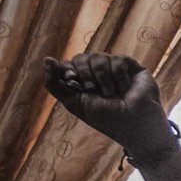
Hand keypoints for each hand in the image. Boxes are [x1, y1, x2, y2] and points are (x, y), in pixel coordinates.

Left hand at [45, 52, 174, 161]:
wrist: (134, 124)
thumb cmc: (105, 118)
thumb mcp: (74, 103)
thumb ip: (55, 84)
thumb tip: (47, 58)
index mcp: (82, 81)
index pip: (67, 64)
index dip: (67, 70)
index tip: (73, 82)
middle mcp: (97, 73)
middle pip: (81, 57)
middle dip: (85, 74)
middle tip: (93, 90)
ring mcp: (114, 69)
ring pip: (99, 56)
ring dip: (102, 77)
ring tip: (111, 93)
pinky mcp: (131, 67)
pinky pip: (117, 59)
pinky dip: (118, 76)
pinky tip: (125, 88)